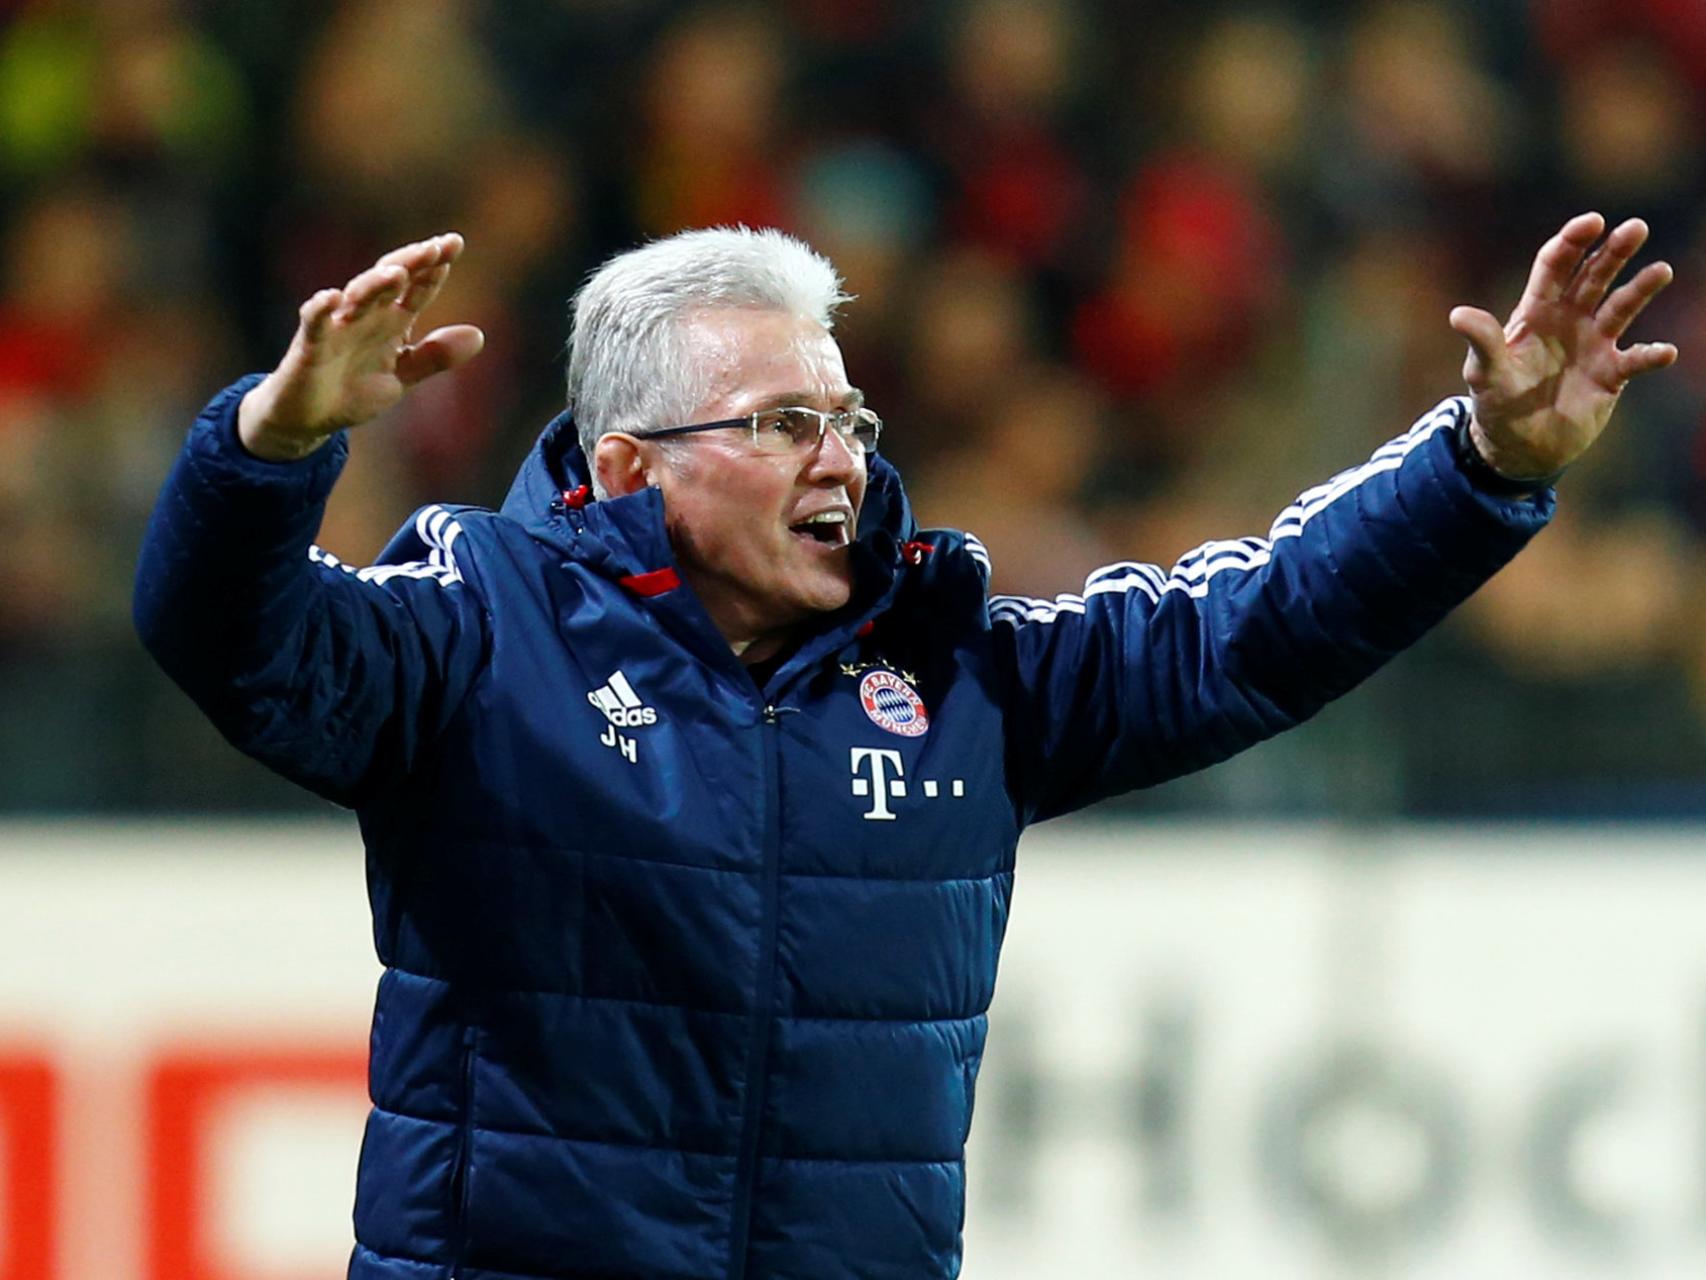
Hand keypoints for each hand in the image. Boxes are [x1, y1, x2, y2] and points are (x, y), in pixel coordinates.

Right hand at [237, 234, 485, 460]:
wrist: (310, 418)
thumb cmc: (354, 390)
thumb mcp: (403, 376)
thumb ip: (436, 356)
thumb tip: (479, 334)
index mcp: (392, 321)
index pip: (417, 288)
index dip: (434, 268)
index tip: (454, 244)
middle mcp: (366, 315)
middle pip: (389, 280)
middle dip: (411, 262)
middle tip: (435, 246)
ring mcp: (338, 326)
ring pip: (357, 296)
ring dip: (376, 283)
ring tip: (398, 271)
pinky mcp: (311, 344)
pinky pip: (315, 322)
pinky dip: (321, 309)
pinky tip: (332, 297)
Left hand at [1448, 213, 1677, 480]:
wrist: (1519, 447)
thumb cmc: (1497, 404)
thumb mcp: (1485, 374)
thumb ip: (1482, 343)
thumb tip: (1458, 315)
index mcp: (1536, 313)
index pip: (1555, 267)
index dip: (1572, 242)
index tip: (1592, 222)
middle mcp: (1568, 321)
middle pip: (1594, 277)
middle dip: (1613, 252)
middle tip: (1635, 228)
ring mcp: (1593, 345)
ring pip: (1621, 307)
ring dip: (1641, 289)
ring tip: (1661, 271)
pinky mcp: (1611, 375)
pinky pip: (1636, 360)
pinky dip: (1650, 355)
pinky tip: (1665, 353)